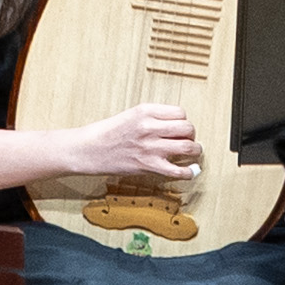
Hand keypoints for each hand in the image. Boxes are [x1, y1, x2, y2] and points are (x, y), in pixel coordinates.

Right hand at [55, 102, 198, 184]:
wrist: (88, 149)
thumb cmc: (107, 133)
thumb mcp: (131, 115)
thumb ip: (153, 118)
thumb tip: (176, 127)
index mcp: (145, 111)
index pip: (181, 112)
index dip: (183, 121)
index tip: (180, 128)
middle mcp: (150, 127)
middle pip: (188, 128)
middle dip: (191, 135)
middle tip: (187, 141)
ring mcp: (150, 147)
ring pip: (188, 147)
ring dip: (195, 151)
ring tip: (193, 154)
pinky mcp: (148, 165)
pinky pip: (178, 171)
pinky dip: (188, 173)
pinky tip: (189, 171)